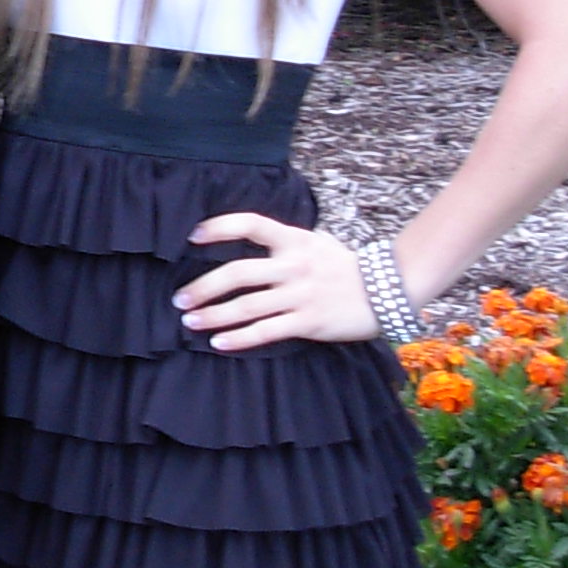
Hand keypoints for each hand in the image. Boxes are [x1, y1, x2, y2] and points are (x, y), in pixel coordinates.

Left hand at [173, 215, 379, 348]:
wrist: (388, 289)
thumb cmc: (345, 266)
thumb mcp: (317, 243)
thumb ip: (286, 242)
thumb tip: (252, 239)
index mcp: (294, 239)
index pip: (250, 224)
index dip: (220, 227)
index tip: (193, 237)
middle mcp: (294, 265)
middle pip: (238, 273)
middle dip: (203, 287)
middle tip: (179, 299)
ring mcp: (301, 294)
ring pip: (246, 306)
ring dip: (213, 315)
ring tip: (190, 322)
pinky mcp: (308, 322)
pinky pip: (266, 332)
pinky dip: (239, 338)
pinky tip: (219, 343)